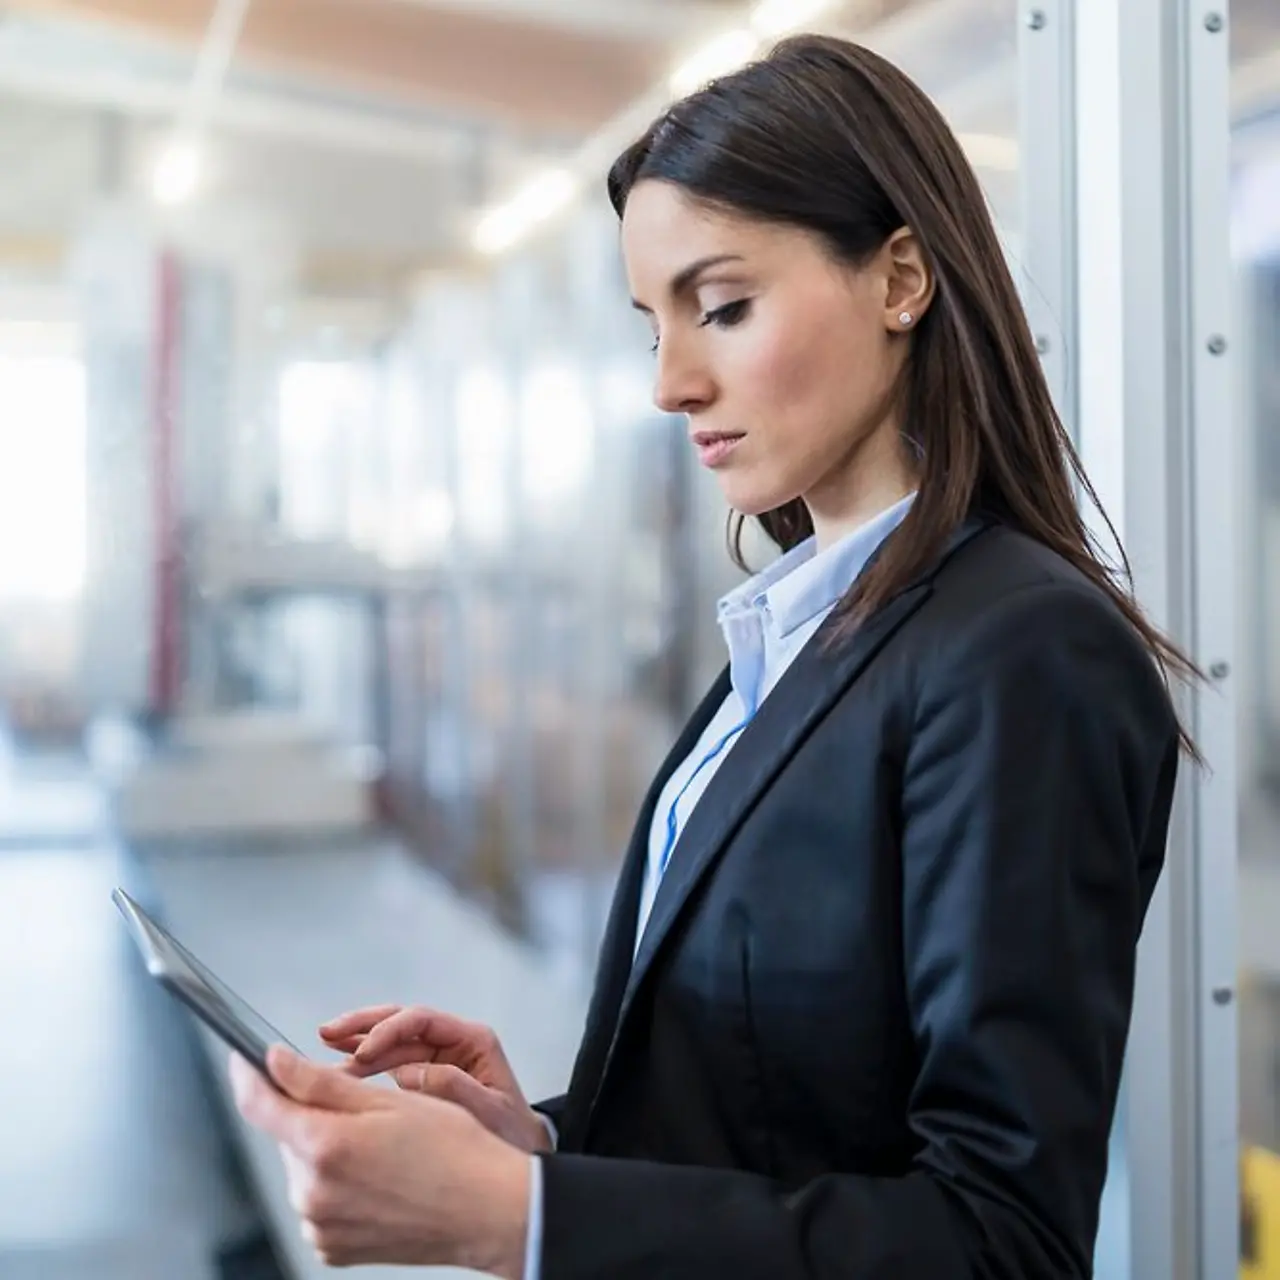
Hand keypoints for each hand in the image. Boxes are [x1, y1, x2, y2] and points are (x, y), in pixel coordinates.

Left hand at [231, 1045, 529, 1276]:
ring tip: (383, 1149)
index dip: (249, 1074)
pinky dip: (339, 1184)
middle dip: (313, 1114)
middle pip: (289, 1135)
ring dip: (328, 1150)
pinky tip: (379, 1179)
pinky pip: (320, 1202)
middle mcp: (312, 1192)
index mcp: (324, 1146)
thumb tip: (272, 1061)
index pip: (259, 1104)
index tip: (245, 1057)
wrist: (485, 1210)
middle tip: (367, 1109)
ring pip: (305, 1167)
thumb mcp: (388, 1099)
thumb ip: (318, 1081)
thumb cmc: (450, 1148)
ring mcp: (320, 1226)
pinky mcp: (332, 1248)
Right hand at [320, 1004, 551, 1154]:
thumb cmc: (511, 1135)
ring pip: (391, 1039)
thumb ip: (453, 1087)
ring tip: (325, 1044)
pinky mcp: (424, 1076)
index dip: (389, 1031)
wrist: (520, 1156)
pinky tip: (339, 1070)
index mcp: (473, 1040)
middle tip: (328, 1034)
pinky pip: (389, 1062)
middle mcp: (453, 1042)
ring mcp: (437, 1057)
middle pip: (401, 1021)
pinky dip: (364, 1064)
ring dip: (358, 1041)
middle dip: (364, 1026)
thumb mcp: (489, 1112)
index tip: (362, 1053)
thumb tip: (409, 1074)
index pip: (422, 1021)